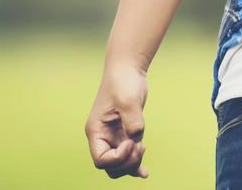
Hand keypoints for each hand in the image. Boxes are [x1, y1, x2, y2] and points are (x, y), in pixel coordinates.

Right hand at [85, 63, 149, 179]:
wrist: (128, 69)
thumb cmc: (123, 82)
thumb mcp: (128, 100)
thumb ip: (132, 121)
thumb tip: (136, 138)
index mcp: (96, 131)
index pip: (101, 161)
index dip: (118, 158)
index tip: (131, 141)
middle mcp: (102, 137)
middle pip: (110, 167)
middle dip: (127, 163)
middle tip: (140, 146)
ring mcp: (114, 136)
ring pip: (120, 164)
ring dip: (132, 163)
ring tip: (143, 148)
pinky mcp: (126, 133)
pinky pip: (128, 156)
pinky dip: (135, 165)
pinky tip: (145, 172)